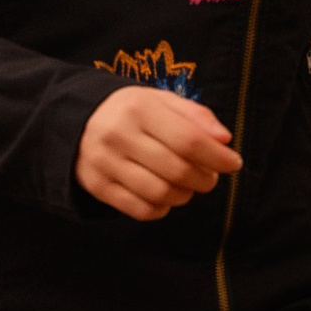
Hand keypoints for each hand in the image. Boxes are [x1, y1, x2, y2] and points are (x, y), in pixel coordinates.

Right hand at [75, 84, 241, 222]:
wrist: (77, 122)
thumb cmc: (131, 112)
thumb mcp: (161, 101)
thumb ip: (195, 115)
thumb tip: (224, 140)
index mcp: (139, 107)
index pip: (189, 140)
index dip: (218, 157)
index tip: (233, 163)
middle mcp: (118, 134)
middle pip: (177, 170)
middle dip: (204, 179)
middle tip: (209, 177)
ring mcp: (104, 162)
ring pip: (160, 193)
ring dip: (184, 195)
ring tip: (187, 186)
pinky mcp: (97, 186)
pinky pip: (140, 210)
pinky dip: (162, 208)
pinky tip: (165, 197)